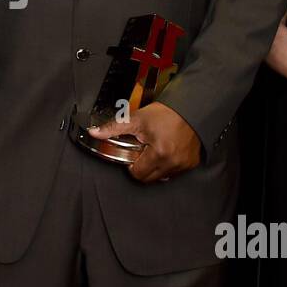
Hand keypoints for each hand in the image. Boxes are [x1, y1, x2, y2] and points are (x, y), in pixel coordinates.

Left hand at [87, 102, 201, 182]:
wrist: (191, 107)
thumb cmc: (167, 113)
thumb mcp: (137, 119)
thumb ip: (113, 128)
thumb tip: (95, 133)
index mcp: (159, 154)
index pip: (137, 174)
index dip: (131, 164)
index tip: (133, 154)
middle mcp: (173, 163)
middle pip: (149, 178)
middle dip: (142, 166)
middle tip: (143, 151)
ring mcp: (184, 165)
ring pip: (162, 176)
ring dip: (155, 166)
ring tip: (155, 149)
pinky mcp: (191, 163)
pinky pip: (175, 171)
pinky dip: (168, 164)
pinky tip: (167, 150)